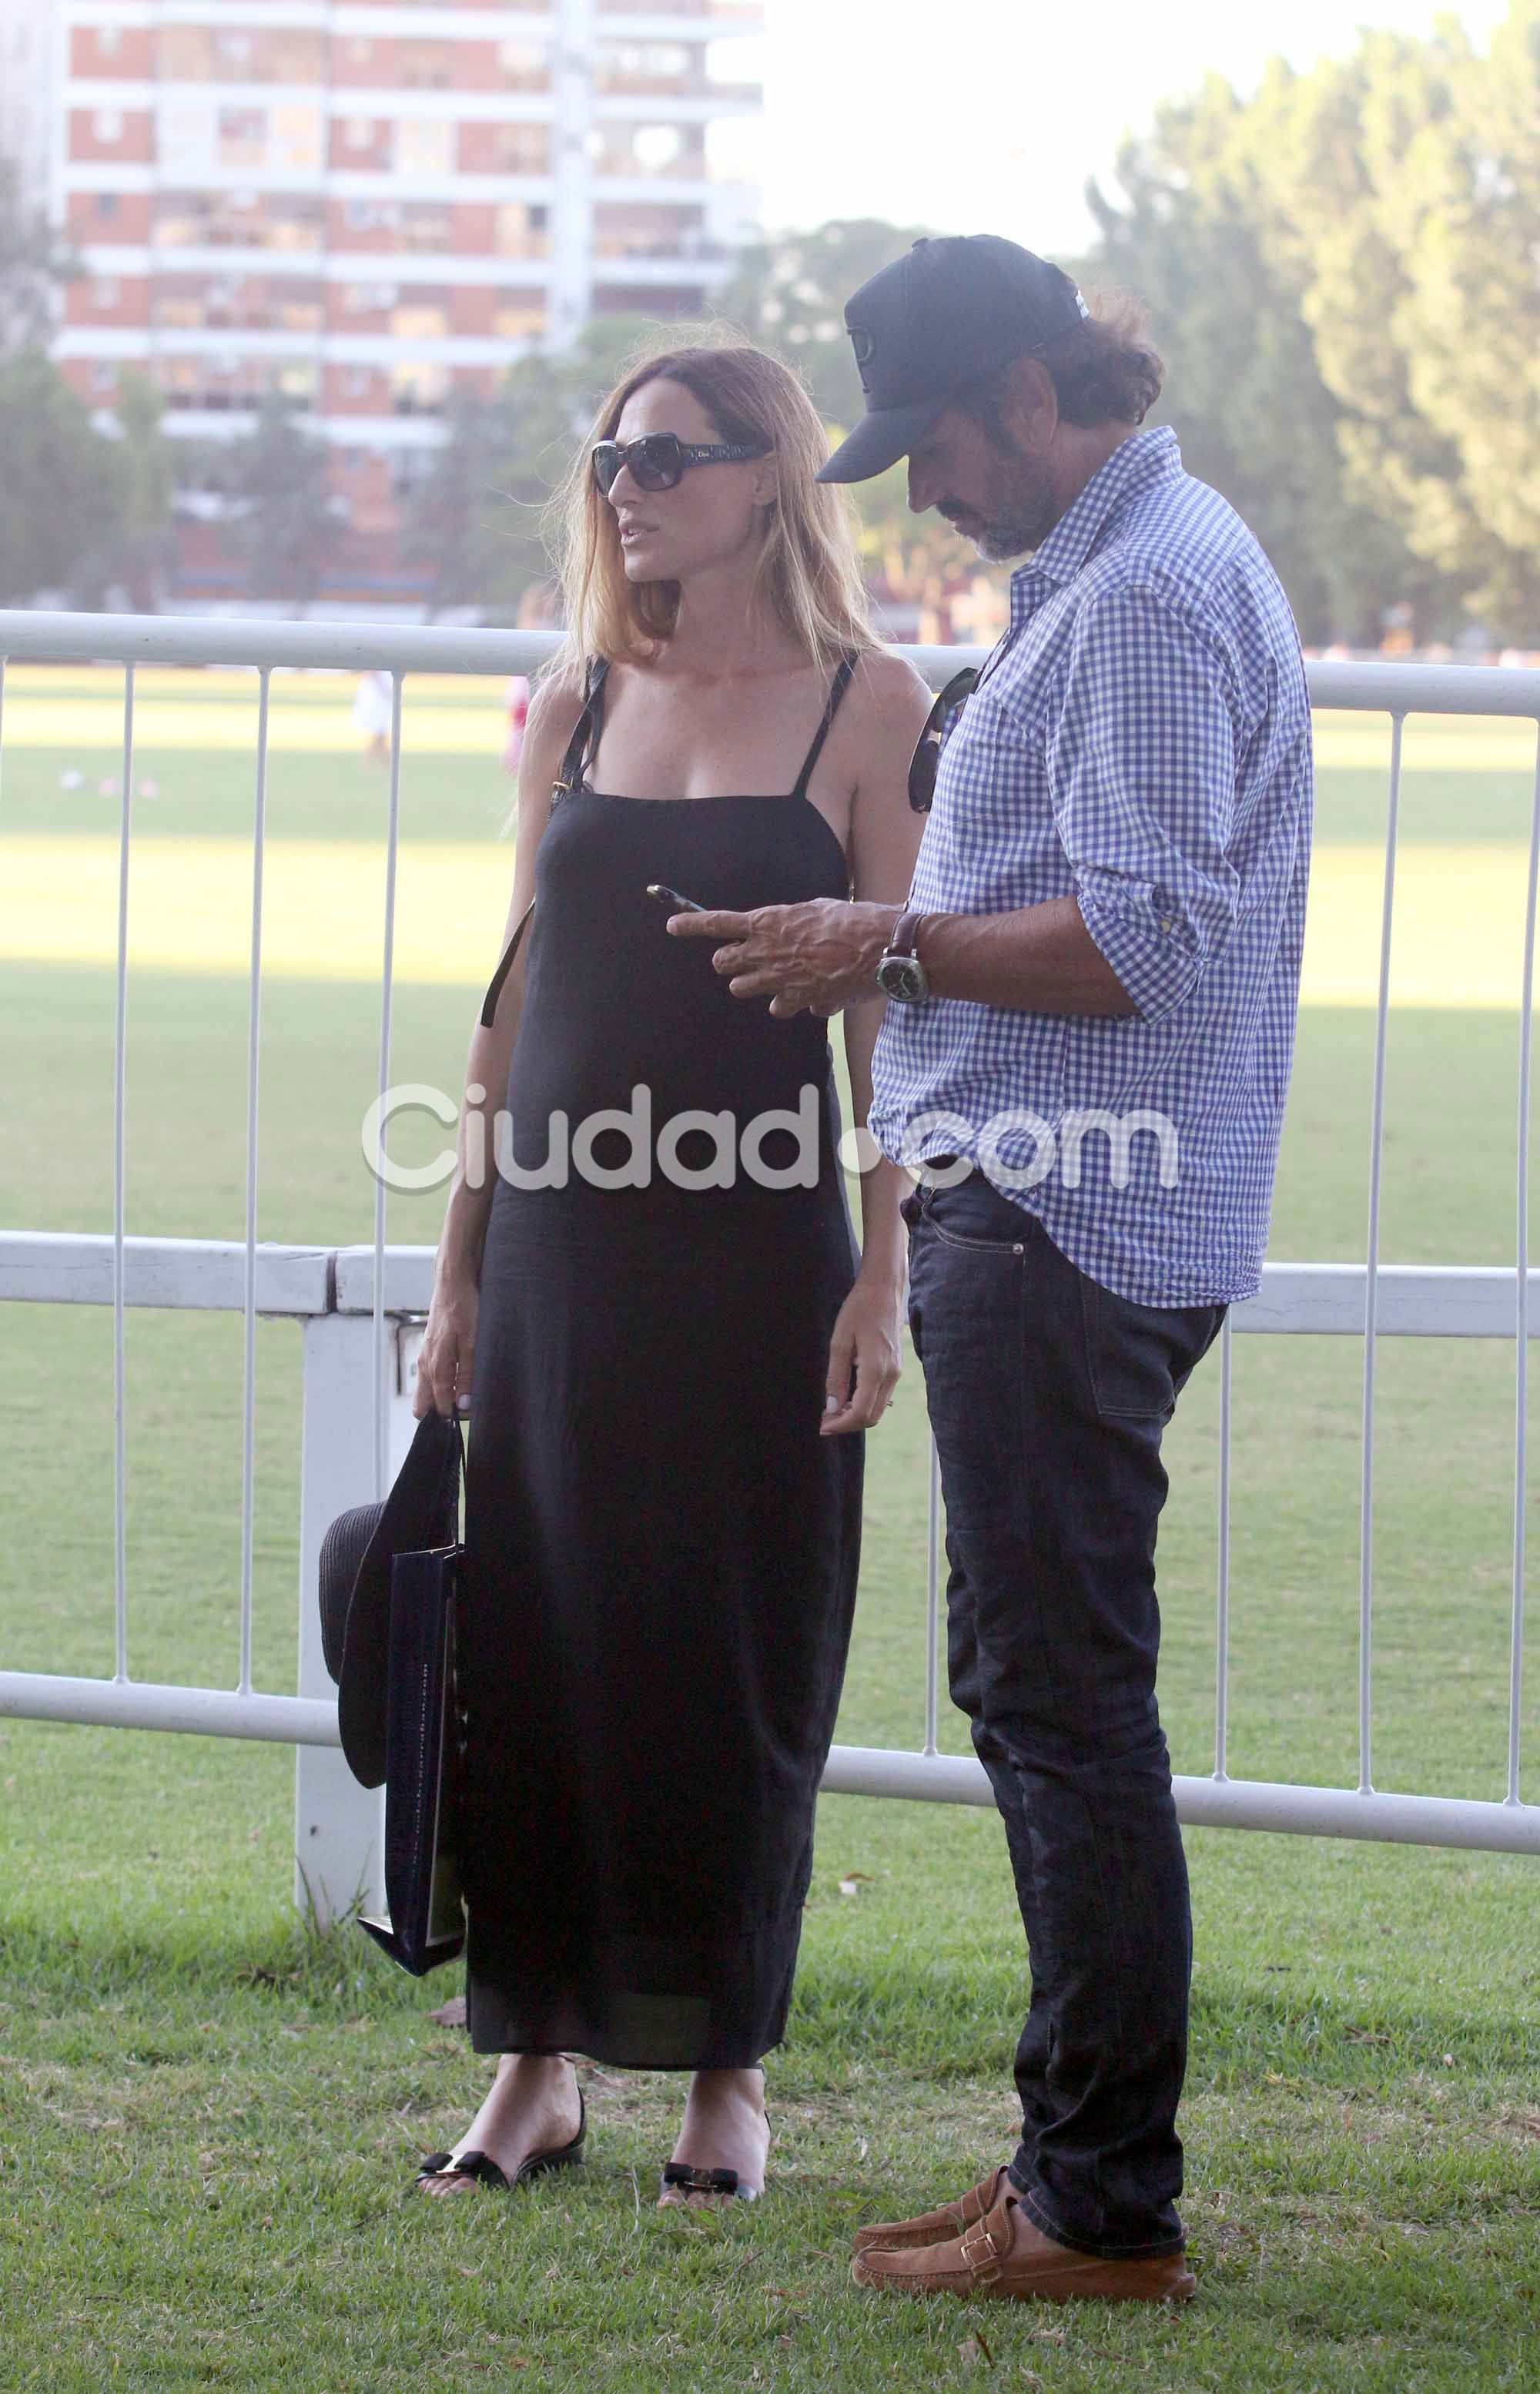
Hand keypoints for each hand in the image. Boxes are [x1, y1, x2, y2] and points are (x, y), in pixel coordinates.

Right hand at [413, 1274, 478, 1419]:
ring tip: (464, 1394)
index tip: (468, 1417)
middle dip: (440, 1412)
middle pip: (424, 1403)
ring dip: (443, 1396)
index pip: (439, 1405)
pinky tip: (458, 1378)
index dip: (453, 1416)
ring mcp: (426, 1357)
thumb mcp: (472, 1343)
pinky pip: (431, 1376)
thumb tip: (463, 1404)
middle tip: (463, 1410)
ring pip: (427, 1390)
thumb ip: (467, 1375)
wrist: (453, 1283)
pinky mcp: (430, 1349)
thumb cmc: (463, 1309)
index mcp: (435, 1366)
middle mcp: (426, 1364)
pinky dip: (442, 1383)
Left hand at [668, 899, 901, 1018]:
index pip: (716, 923)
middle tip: (746, 959)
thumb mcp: (817, 911)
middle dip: (729, 961)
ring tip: (774, 977)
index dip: (690, 925)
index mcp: (768, 921)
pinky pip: (776, 1008)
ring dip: (751, 984)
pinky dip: (786, 1004)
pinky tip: (806, 995)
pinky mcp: (796, 1001)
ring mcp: (777, 979)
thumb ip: (793, 926)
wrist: (880, 948)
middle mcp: (765, 951)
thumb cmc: (854, 921)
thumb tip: (791, 942)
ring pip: (740, 988)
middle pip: (722, 962)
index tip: (672, 926)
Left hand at [821, 1274, 903, 1435]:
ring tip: (833, 1409)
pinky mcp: (895, 1368)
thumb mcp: (840, 1341)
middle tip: (825, 1420)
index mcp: (876, 1369)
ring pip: (878, 1408)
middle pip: (871, 1417)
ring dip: (856, 1415)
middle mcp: (891, 1375)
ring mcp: (896, 1372)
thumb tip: (832, 1406)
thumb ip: (836, 1376)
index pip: (860, 1412)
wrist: (884, 1289)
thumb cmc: (859, 1309)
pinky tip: (847, 1396)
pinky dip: (865, 1404)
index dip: (840, 1424)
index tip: (822, 1426)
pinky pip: (881, 1396)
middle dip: (847, 1423)